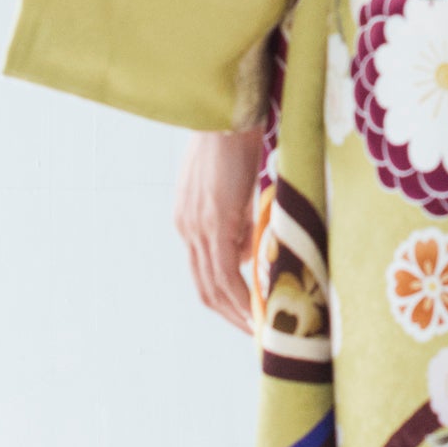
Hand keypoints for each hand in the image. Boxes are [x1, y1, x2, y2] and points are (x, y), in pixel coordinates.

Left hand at [174, 126, 264, 330]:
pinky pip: (224, 271)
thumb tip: (247, 257)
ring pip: (213, 285)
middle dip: (230, 315)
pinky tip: (257, 308)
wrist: (230, 112)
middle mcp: (187, 228)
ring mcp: (196, 226)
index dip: (225, 300)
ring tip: (260, 330)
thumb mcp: (235, 191)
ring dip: (237, 312)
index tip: (249, 316)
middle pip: (204, 287)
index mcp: (189, 221)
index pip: (204, 273)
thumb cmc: (237, 143)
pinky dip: (241, 295)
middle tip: (255, 334)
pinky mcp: (212, 220)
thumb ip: (237, 224)